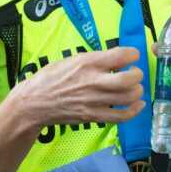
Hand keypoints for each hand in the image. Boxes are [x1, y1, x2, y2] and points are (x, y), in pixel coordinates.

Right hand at [13, 47, 145, 126]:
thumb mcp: (71, 59)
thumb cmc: (51, 78)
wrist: (33, 103)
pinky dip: (134, 111)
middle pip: (127, 80)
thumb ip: (95, 59)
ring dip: (137, 91)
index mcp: (87, 63)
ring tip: (134, 88)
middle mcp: (92, 81)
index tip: (133, 56)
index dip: (133, 54)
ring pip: (128, 97)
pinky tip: (138, 105)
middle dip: (137, 75)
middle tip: (134, 73)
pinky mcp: (93, 116)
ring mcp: (93, 101)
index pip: (120, 56)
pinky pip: (121, 116)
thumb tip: (118, 58)